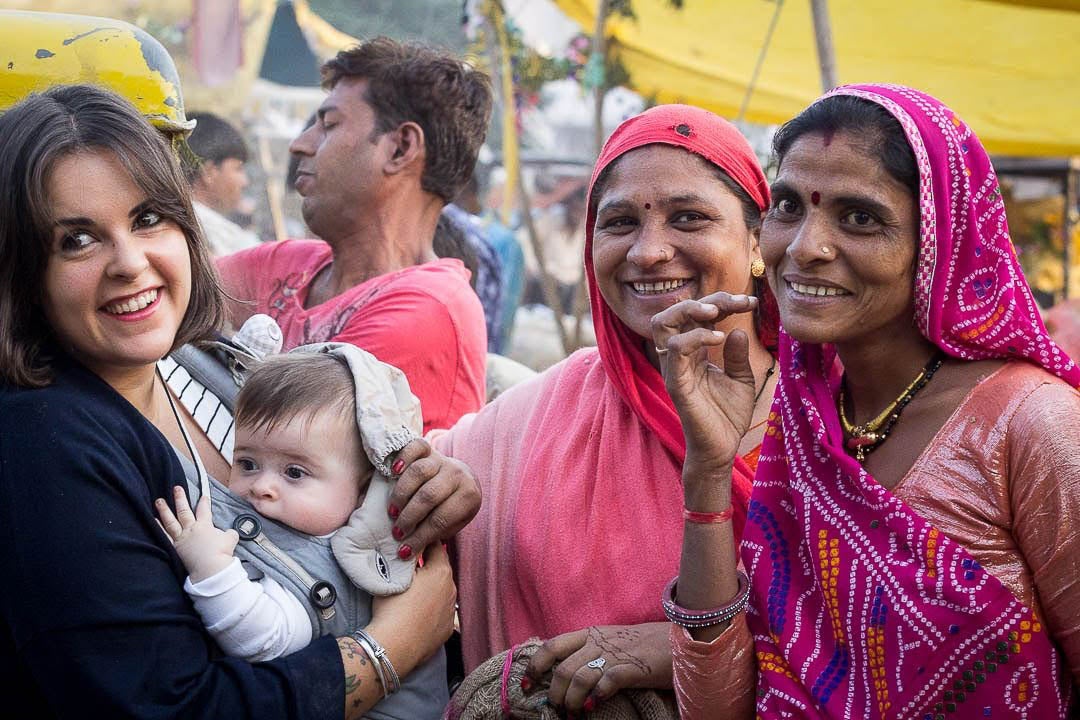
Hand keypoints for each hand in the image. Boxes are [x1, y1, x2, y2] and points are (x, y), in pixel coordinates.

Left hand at [155, 486, 237, 582]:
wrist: (210, 568)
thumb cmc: (221, 553)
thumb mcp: (231, 539)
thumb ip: (229, 533)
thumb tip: (228, 533)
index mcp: (205, 526)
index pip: (204, 510)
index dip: (204, 502)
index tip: (203, 496)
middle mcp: (191, 529)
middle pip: (184, 511)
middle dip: (180, 498)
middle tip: (176, 488)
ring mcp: (181, 538)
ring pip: (171, 521)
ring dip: (164, 510)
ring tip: (158, 501)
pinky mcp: (175, 548)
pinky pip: (164, 536)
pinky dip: (158, 527)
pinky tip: (153, 520)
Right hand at [367, 545, 456, 676]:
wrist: (395, 647)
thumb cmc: (393, 608)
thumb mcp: (396, 574)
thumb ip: (407, 557)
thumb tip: (410, 545)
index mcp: (441, 571)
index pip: (435, 546)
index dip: (422, 542)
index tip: (412, 542)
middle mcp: (452, 589)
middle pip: (439, 570)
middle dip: (426, 567)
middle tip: (407, 568)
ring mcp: (450, 611)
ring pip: (440, 592)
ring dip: (429, 589)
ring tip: (410, 593)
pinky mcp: (446, 630)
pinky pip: (439, 612)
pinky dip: (430, 610)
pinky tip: (415, 614)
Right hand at [386, 439, 479, 557]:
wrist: (462, 479)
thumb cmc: (453, 508)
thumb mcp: (452, 524)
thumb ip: (434, 532)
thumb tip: (406, 550)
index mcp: (469, 496)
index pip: (441, 519)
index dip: (421, 536)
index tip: (405, 550)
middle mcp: (457, 475)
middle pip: (429, 496)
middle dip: (410, 518)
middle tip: (397, 532)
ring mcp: (443, 460)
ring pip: (419, 472)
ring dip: (401, 495)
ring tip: (392, 512)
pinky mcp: (430, 449)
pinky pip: (416, 447)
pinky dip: (403, 458)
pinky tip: (393, 472)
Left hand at [525, 623, 671, 712]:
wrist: (678, 638)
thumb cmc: (643, 644)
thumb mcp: (610, 640)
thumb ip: (589, 651)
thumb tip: (561, 674)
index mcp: (590, 633)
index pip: (552, 645)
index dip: (535, 666)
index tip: (527, 684)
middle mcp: (599, 642)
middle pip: (563, 667)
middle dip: (554, 692)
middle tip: (556, 708)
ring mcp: (616, 654)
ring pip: (580, 677)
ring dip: (572, 700)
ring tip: (573, 713)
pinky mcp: (634, 668)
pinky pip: (608, 681)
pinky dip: (596, 696)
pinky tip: (594, 706)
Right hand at [650, 293, 757, 478]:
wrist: (721, 449)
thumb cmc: (727, 416)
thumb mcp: (741, 379)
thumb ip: (737, 355)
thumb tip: (737, 329)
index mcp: (693, 352)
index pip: (698, 316)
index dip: (723, 303)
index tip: (752, 303)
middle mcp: (678, 356)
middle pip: (674, 311)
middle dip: (705, 300)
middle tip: (736, 301)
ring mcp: (674, 368)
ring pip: (663, 323)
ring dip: (690, 309)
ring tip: (718, 312)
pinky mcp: (676, 382)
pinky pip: (675, 349)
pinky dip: (696, 336)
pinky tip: (719, 337)